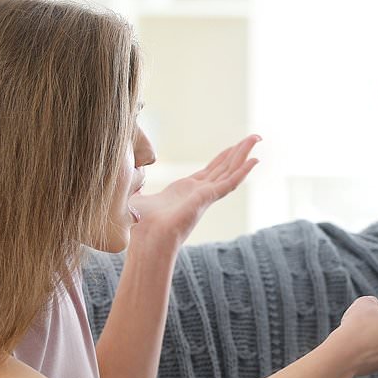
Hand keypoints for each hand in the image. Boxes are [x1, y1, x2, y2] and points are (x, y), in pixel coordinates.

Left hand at [131, 135, 260, 244]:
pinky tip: (254, 161)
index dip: (223, 158)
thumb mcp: (136, 198)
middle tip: (254, 138)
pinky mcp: (208, 198)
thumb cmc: (140, 225)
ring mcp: (205, 195)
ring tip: (256, 139)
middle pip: (224, 167)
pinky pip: (230, 182)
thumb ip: (134, 188)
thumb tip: (121, 183)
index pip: (210, 171)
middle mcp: (199, 192)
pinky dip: (243, 171)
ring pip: (230, 170)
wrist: (147, 239)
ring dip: (244, 154)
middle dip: (238, 151)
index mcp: (185, 191)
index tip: (233, 147)